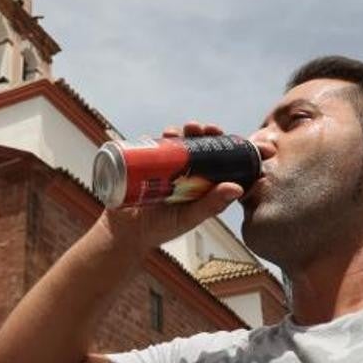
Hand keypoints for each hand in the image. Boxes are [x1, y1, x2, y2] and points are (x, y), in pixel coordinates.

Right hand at [97, 121, 243, 250]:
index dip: (230, 147)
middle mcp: (187, 172)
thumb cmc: (161, 229)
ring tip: (185, 129)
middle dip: (206, 133)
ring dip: (185, 131)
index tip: (234, 138)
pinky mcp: (147, 163)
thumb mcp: (189, 218)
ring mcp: (167, 166)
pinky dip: (161, 137)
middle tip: (207, 129)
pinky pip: (156, 145)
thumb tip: (238, 187)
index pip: (221, 162)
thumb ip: (211, 205)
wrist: (124, 233)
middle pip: (201, 146)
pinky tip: (165, 134)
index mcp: (202, 185)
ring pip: (180, 142)